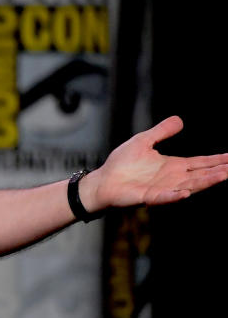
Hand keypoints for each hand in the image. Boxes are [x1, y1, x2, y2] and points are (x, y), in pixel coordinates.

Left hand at [85, 115, 227, 210]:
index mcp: (173, 166)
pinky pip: (163, 197)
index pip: (200, 162)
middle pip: (200, 174)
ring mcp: (161, 189)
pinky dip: (174, 195)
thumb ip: (161, 132)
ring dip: (204, 182)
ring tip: (221, 176)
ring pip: (188, 186)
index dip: (216, 160)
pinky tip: (185, 193)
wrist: (102, 182)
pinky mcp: (147, 197)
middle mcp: (172, 178)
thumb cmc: (121, 164)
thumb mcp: (143, 141)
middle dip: (218, 171)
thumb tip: (180, 120)